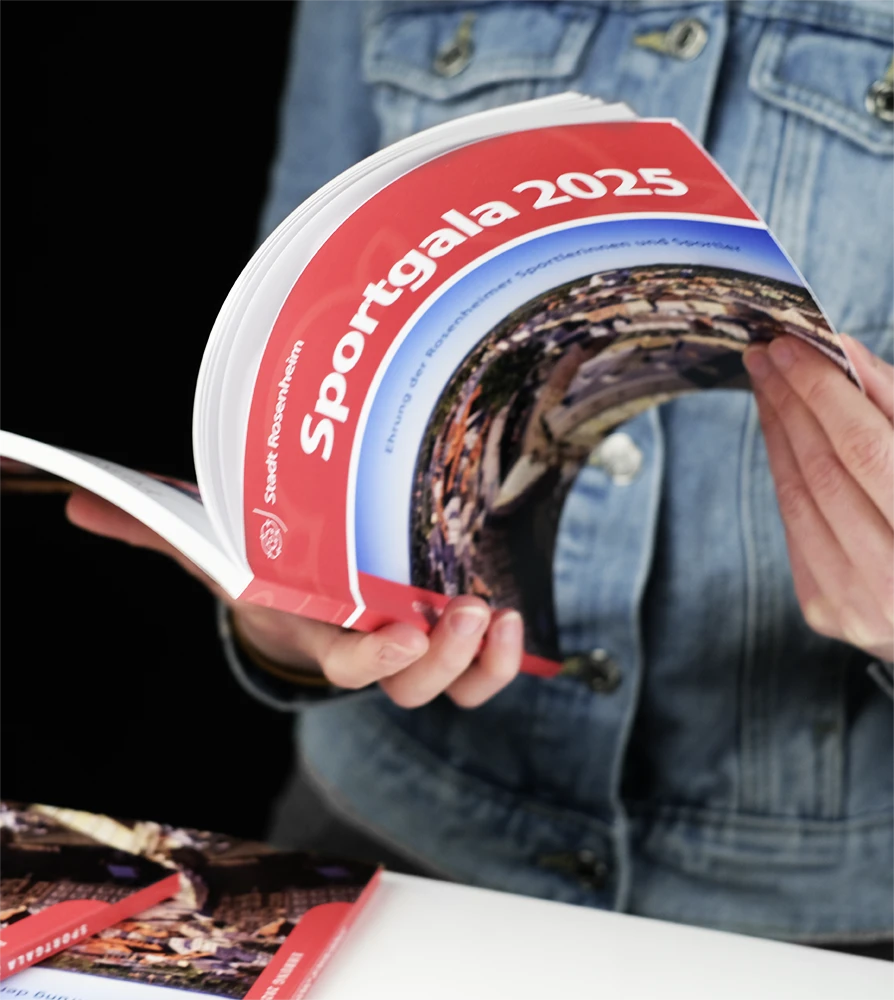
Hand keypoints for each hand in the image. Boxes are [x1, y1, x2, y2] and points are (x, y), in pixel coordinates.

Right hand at [66, 491, 523, 707]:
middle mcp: (370, 650)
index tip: (401, 632)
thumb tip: (81, 503)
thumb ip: (160, 528)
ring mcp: (414, 648)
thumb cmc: (264, 570)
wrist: (302, 593)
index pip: (348, 662)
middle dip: (440, 662)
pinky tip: (515, 615)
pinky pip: (482, 669)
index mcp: (320, 632)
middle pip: (409, 688)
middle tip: (466, 613)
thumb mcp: (216, 547)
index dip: (376, 659)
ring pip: (453, 686)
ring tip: (498, 615)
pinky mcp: (447, 634)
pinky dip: (503, 658)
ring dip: (482, 664)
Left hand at [743, 334, 893, 660]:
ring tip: (769, 384)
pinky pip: (795, 526)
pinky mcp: (827, 610)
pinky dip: (785, 473)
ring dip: (778, 432)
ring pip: (800, 498)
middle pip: (825, 470)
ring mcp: (859, 602)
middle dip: (792, 403)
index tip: (789, 347)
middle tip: (767, 355)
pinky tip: (780, 433)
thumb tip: (843, 352)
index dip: (822, 392)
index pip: (866, 448)